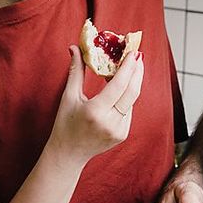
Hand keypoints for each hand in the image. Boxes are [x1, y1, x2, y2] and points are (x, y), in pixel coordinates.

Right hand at [47, 46, 143, 162]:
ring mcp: (119, 131)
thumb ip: (76, 71)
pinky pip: (129, 110)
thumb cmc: (64, 124)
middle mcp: (110, 122)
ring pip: (131, 100)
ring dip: (132, 82)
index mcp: (95, 112)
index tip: (133, 52)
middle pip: (132, 92)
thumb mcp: (68, 97)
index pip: (118, 86)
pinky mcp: (123, 134)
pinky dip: (126, 96)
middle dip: (137, 71)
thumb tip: (75, 47)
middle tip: (137, 54)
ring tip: (130, 66)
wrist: (68, 154)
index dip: (128, 67)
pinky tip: (124, 85)